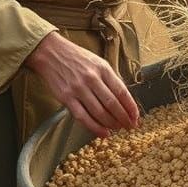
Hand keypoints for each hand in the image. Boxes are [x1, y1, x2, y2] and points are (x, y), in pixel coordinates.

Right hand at [24, 31, 140, 138]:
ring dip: (111, 124)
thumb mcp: (98, 62)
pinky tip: (103, 133)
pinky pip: (83, 117)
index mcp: (103, 69)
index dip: (131, 107)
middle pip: (112, 104)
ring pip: (99, 112)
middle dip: (124, 118)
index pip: (122, 91)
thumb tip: (123, 99)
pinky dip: (95, 128)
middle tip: (129, 126)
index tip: (136, 117)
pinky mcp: (66, 98)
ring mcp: (78, 89)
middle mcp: (92, 79)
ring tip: (117, 129)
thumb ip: (109, 78)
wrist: (51, 53)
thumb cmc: (77, 58)